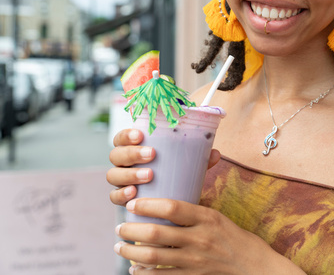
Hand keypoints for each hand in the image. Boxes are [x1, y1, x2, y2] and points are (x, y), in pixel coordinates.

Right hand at [106, 129, 220, 205]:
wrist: (168, 203)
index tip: (140, 134)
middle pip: (116, 155)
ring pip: (113, 175)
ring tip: (149, 175)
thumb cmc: (174, 174)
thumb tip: (215, 153)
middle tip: (151, 155)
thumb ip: (198, 158)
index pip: (122, 138)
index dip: (127, 135)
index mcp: (134, 149)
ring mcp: (121, 181)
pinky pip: (114, 197)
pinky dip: (122, 195)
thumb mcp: (186, 165)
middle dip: (132, 153)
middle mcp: (123, 164)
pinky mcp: (122, 199)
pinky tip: (133, 194)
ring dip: (130, 174)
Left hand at [114, 198, 304, 273]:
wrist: (253, 264)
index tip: (133, 204)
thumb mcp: (216, 217)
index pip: (172, 207)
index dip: (148, 205)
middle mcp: (200, 238)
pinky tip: (134, 269)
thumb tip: (164, 202)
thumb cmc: (233, 237)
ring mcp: (195, 260)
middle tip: (120, 227)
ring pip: (154, 257)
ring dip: (131, 252)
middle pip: (157, 233)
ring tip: (120, 247)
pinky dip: (144, 273)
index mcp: (207, 217)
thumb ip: (192, 212)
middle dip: (132, 230)